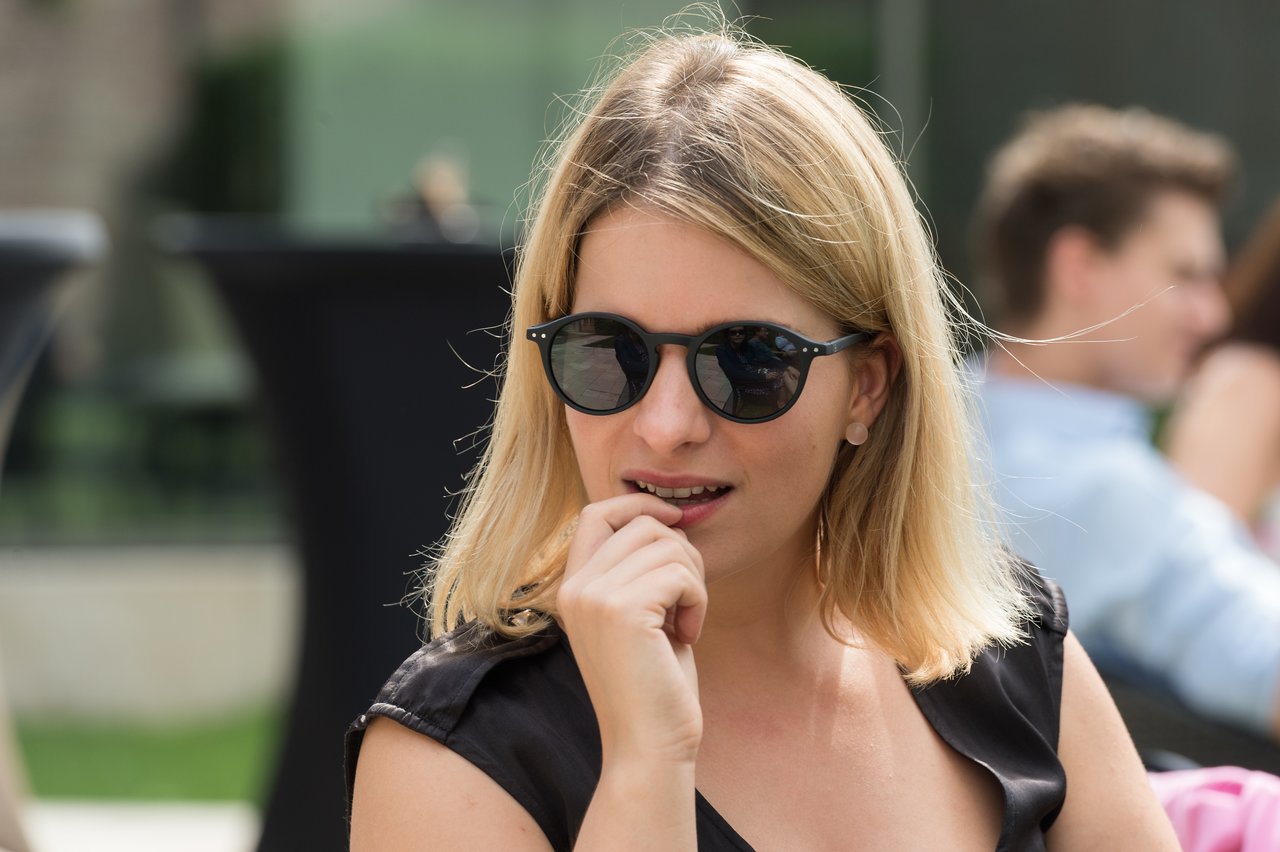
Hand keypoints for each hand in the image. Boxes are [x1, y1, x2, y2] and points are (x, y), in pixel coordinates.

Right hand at [557, 493, 706, 766]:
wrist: (649, 746)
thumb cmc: (655, 685)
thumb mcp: (640, 616)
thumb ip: (641, 569)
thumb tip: (670, 517)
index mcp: (572, 587)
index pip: (597, 512)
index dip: (639, 505)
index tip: (675, 520)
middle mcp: (574, 587)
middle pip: (642, 524)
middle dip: (682, 554)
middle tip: (688, 600)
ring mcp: (593, 597)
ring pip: (667, 545)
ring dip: (694, 580)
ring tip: (685, 623)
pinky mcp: (622, 610)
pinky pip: (681, 573)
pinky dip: (698, 600)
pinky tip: (688, 635)